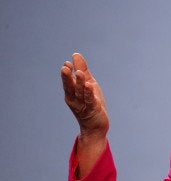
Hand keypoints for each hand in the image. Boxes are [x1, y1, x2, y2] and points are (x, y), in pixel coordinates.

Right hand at [61, 53, 109, 176]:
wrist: (95, 126)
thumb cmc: (91, 103)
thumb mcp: (87, 84)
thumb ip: (82, 70)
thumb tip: (75, 55)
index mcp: (71, 93)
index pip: (67, 82)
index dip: (67, 74)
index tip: (67, 64)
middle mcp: (74, 99)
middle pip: (70, 87)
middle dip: (67, 78)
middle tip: (65, 67)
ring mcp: (83, 105)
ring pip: (80, 93)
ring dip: (80, 83)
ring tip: (80, 73)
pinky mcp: (93, 110)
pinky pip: (90, 101)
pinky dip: (89, 93)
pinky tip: (90, 86)